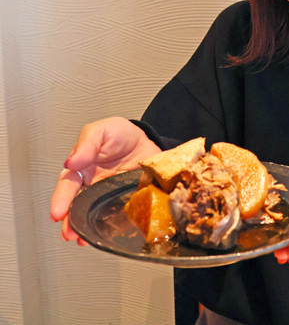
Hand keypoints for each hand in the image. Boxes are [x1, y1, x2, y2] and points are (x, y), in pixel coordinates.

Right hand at [50, 117, 160, 244]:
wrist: (149, 140)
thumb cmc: (122, 134)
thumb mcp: (103, 130)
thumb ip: (87, 144)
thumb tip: (72, 161)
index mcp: (82, 167)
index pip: (68, 184)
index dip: (61, 199)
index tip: (58, 212)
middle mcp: (92, 184)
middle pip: (76, 205)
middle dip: (70, 221)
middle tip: (68, 232)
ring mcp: (107, 195)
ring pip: (92, 214)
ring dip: (85, 228)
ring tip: (81, 238)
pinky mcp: (123, 201)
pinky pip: (115, 215)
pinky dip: (109, 226)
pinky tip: (105, 234)